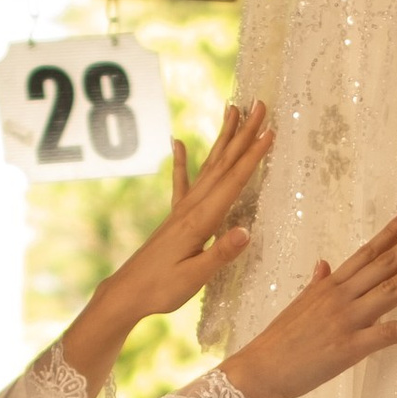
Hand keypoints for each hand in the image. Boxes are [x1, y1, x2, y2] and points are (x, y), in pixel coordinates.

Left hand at [57, 103, 275, 391]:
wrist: (126, 293)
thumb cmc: (160, 289)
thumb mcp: (194, 277)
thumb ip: (220, 253)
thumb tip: (246, 231)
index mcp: (200, 221)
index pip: (233, 182)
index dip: (253, 156)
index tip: (270, 131)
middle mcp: (191, 208)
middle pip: (224, 164)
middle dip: (244, 134)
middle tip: (259, 104)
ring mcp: (181, 210)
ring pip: (208, 166)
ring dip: (223, 138)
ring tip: (232, 110)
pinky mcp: (173, 218)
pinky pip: (180, 182)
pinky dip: (181, 161)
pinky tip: (178, 142)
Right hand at [223, 204, 396, 397]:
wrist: (259, 370)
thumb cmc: (277, 342)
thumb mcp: (297, 305)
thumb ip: (316, 283)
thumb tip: (324, 263)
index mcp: (330, 284)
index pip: (369, 249)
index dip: (394, 229)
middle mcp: (341, 295)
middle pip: (387, 261)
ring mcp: (347, 319)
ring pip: (392, 287)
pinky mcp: (351, 347)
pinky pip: (390, 334)